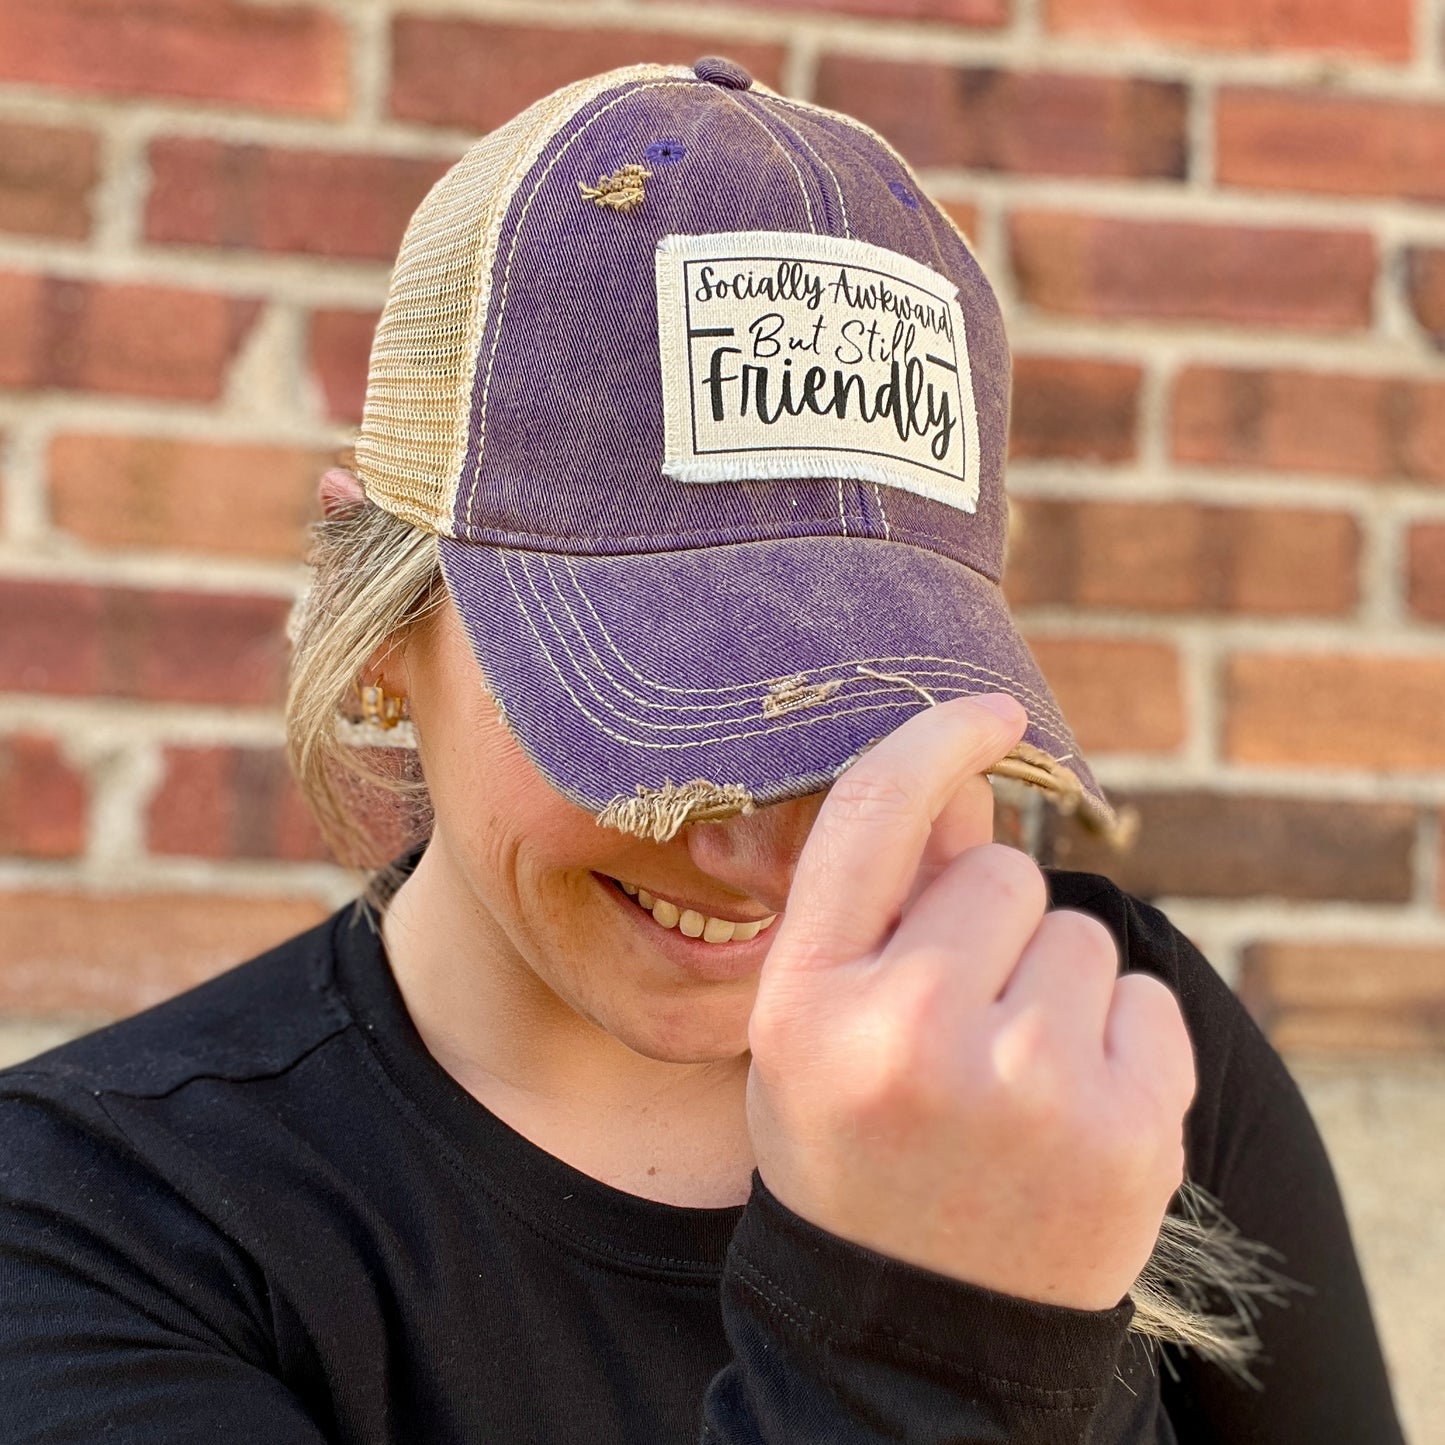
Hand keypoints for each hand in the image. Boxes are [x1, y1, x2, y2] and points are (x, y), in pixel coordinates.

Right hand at [745, 694, 1194, 1310]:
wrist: (919, 1329)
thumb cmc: (857, 1152)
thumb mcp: (818, 1031)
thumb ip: (879, 901)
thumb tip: (960, 769)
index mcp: (808, 1005)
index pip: (874, 814)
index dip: (935, 738)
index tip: (991, 708)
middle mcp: (911, 1033)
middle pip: (1000, 872)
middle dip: (989, 925)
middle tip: (962, 1019)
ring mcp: (1028, 1087)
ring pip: (1079, 932)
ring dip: (1053, 985)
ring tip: (1011, 1080)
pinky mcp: (1129, 1130)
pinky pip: (1145, 998)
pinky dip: (1117, 1040)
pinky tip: (1068, 1113)